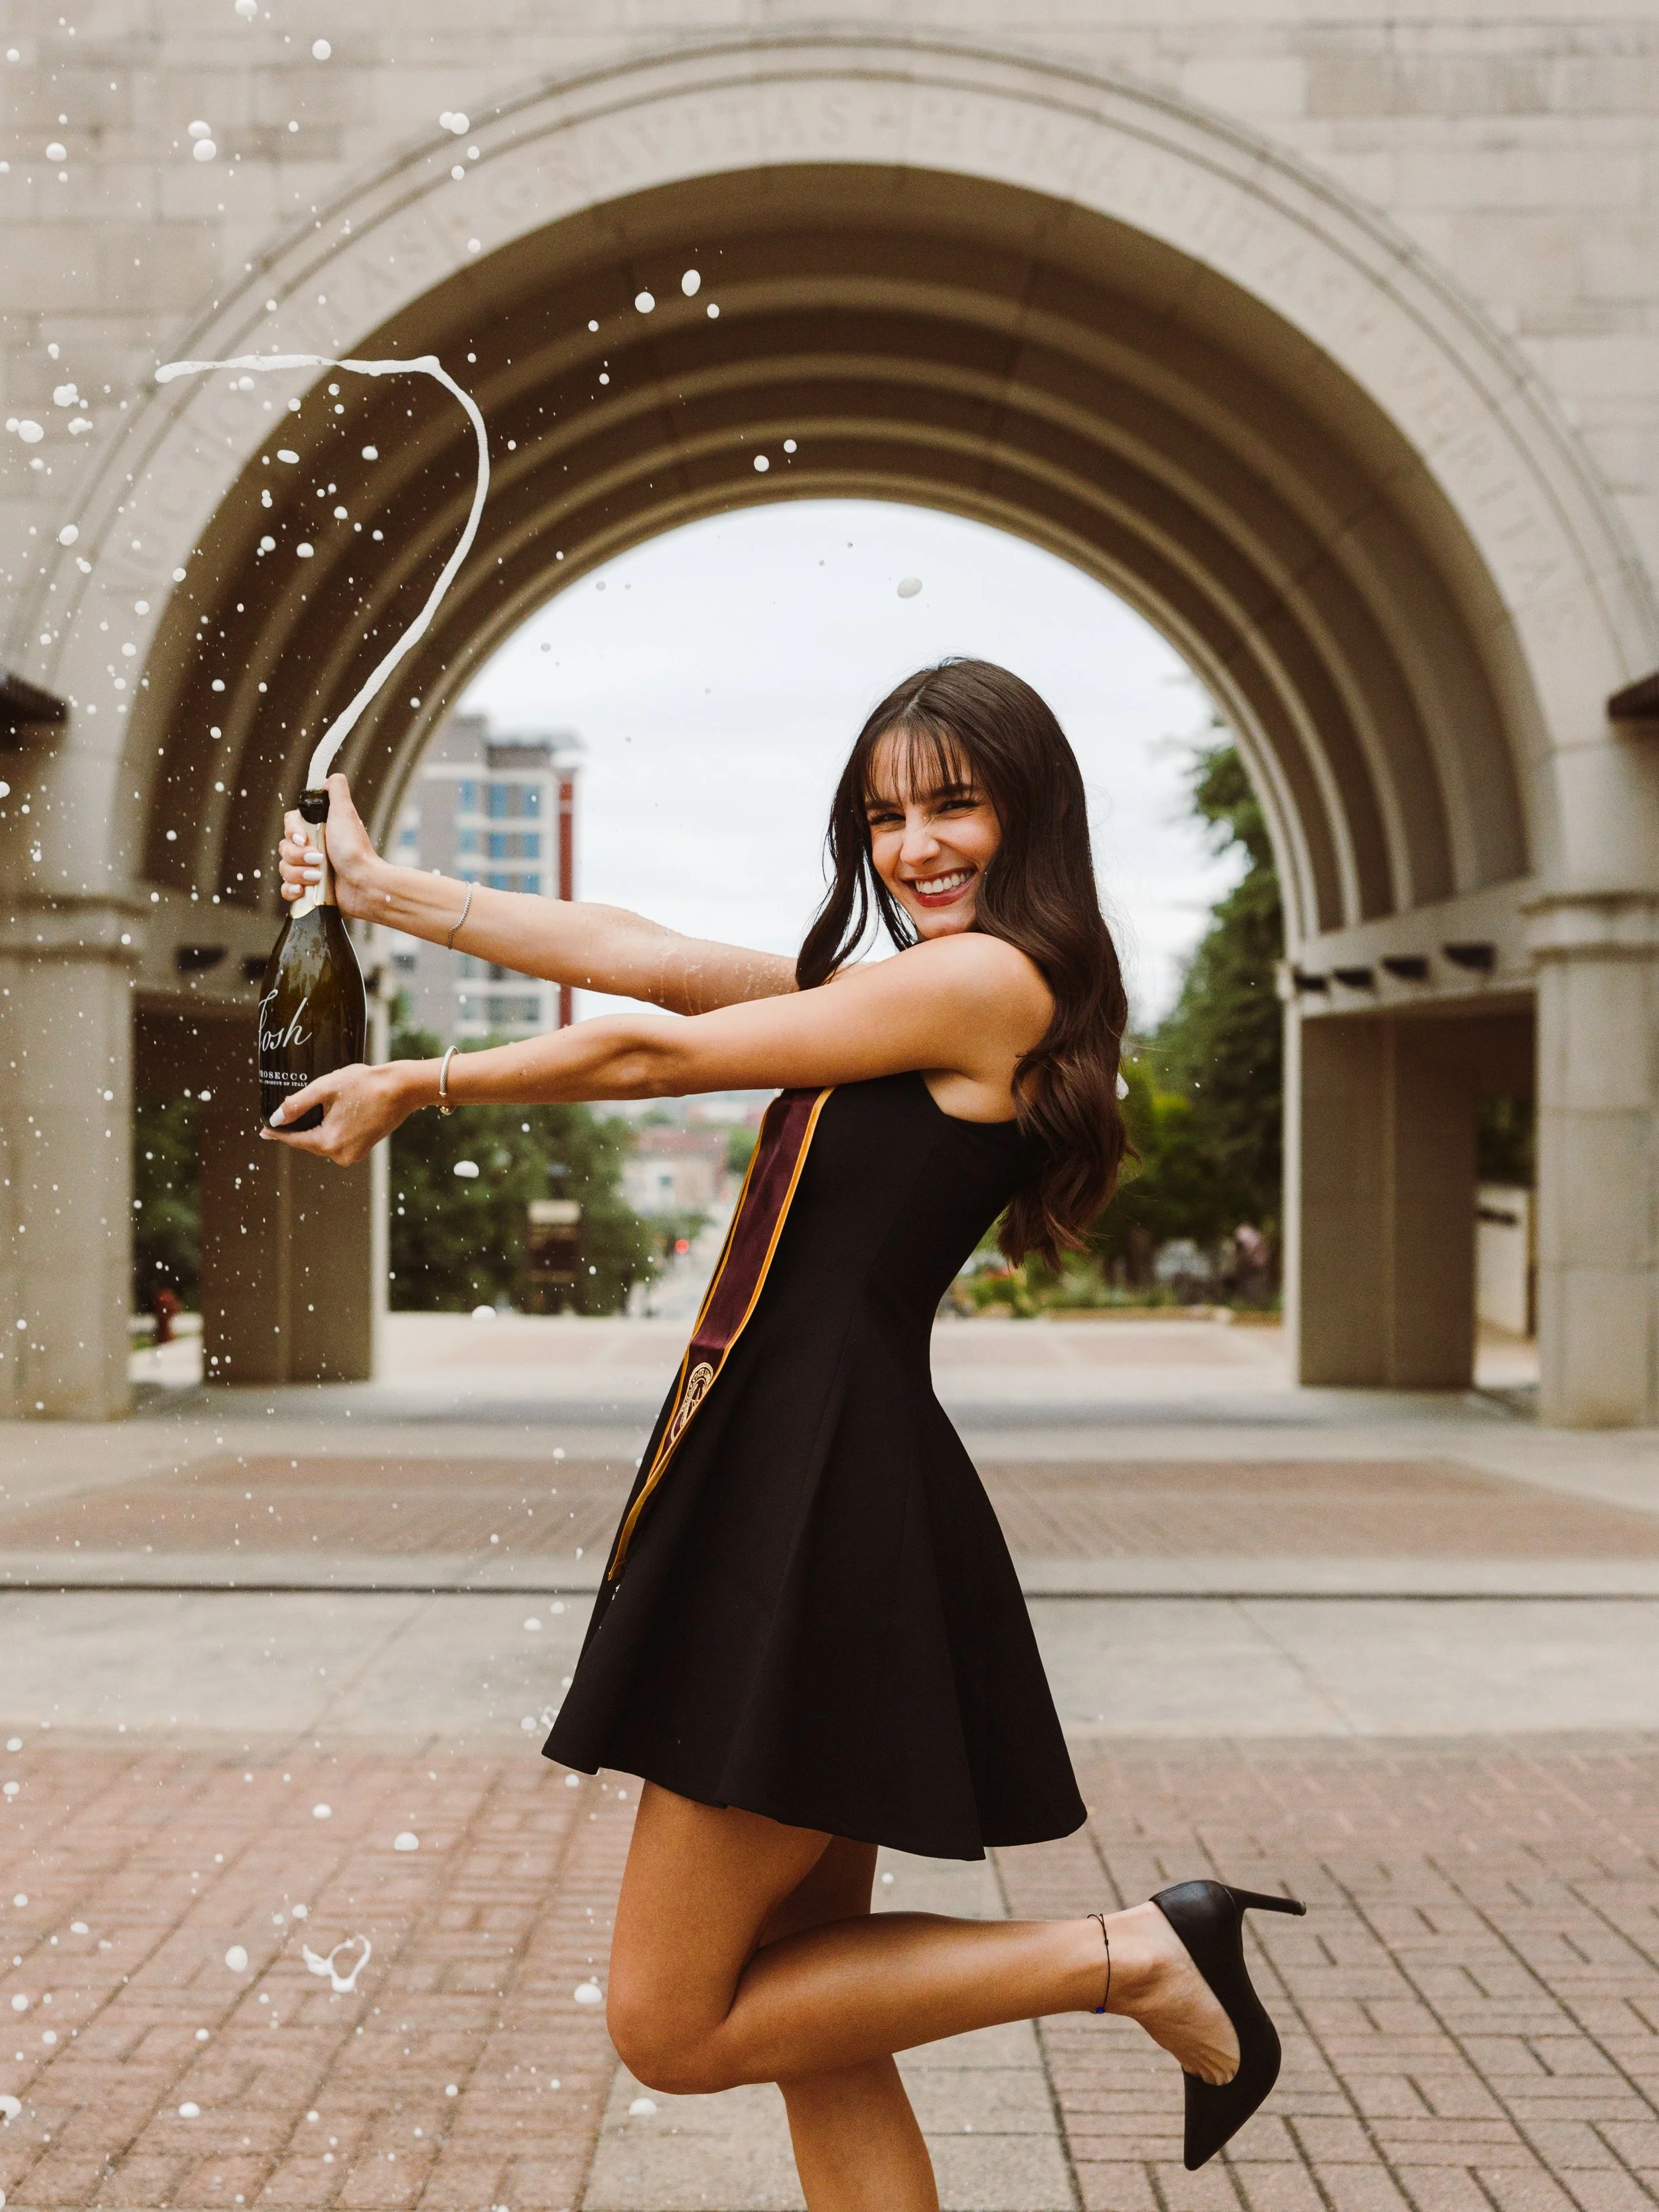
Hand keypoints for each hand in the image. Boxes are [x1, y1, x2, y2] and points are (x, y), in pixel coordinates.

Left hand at [260, 1061, 426, 1164]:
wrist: (402, 1088)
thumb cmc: (365, 1085)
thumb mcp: (326, 1088)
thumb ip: (297, 1104)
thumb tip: (276, 1118)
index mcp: (329, 1142)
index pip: (294, 1140)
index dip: (277, 1133)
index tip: (262, 1130)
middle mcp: (341, 1155)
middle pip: (309, 1141)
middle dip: (300, 1125)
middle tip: (289, 1109)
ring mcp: (354, 1154)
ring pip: (324, 1140)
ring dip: (318, 1125)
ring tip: (320, 1104)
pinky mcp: (364, 1148)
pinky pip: (338, 1140)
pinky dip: (333, 1127)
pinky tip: (335, 1110)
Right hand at [278, 772, 380, 920]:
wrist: (365, 884)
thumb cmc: (355, 850)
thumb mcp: (345, 812)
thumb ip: (337, 790)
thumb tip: (330, 778)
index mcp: (317, 831)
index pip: (289, 826)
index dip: (292, 832)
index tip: (304, 839)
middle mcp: (312, 850)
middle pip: (284, 848)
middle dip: (298, 856)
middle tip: (319, 860)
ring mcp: (309, 871)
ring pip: (284, 869)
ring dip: (299, 874)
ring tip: (318, 877)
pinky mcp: (309, 892)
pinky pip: (286, 890)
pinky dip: (291, 891)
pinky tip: (303, 891)